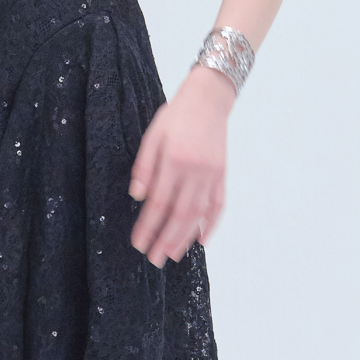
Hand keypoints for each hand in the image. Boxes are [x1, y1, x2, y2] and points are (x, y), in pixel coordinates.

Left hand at [129, 65, 234, 266]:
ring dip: (185, 238)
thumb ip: (144, 167)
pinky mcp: (222, 175)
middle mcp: (195, 171)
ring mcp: (212, 175)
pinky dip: (211, 225)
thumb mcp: (152, 136)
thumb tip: (137, 197)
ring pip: (199, 214)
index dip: (147, 226)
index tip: (138, 243)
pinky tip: (202, 240)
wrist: (208, 100)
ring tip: (173, 255)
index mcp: (174, 160)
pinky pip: (218, 205)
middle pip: (180, 215)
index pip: (158, 202)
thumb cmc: (176, 116)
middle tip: (154, 259)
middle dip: (165, 240)